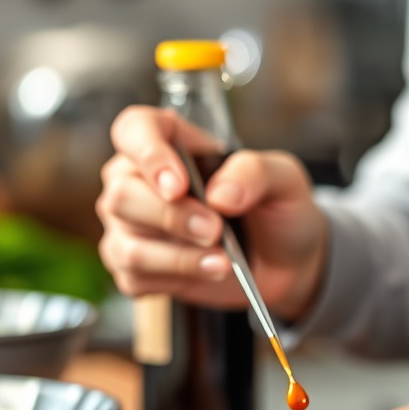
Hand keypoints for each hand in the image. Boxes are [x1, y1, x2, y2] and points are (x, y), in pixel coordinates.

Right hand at [96, 105, 328, 320]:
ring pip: (127, 245)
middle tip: (215, 230)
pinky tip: (207, 271)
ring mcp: (130, 226)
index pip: (133, 130)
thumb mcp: (283, 179)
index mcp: (169, 142)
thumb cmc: (276, 209)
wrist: (285, 262)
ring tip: (222, 260)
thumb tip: (217, 195)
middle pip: (122, 194)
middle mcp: (138, 180)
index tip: (179, 185)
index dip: (148, 155)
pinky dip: (176, 279)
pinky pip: (134, 278)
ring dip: (178, 257)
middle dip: (173, 218)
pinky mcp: (135, 269)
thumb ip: (254, 173)